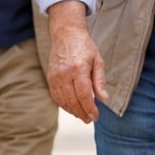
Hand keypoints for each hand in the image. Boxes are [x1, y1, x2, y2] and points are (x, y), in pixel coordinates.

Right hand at [46, 1, 106, 122]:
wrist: (66, 35)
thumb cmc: (84, 47)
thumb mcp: (98, 60)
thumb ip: (100, 80)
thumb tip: (103, 98)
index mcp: (78, 68)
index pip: (83, 95)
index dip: (89, 109)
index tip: (95, 116)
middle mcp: (64, 74)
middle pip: (72, 101)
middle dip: (82, 113)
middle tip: (90, 119)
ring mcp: (55, 77)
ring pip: (63, 101)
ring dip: (73, 111)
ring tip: (82, 115)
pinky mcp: (50, 78)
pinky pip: (56, 97)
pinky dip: (64, 105)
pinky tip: (72, 108)